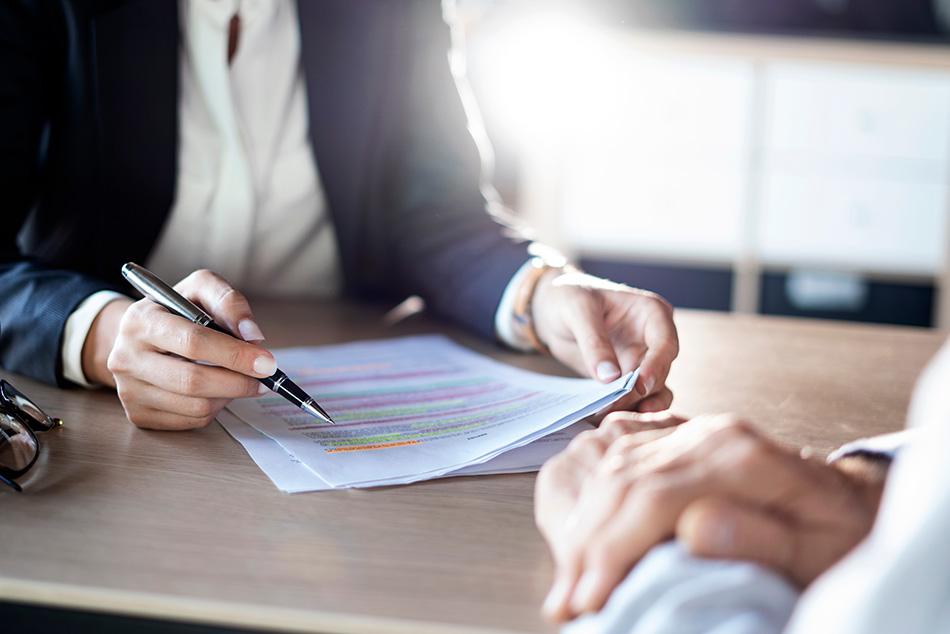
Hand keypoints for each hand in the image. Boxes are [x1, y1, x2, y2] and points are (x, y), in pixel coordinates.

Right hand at [92, 269, 275, 429]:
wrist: (141, 336)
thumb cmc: (178, 311)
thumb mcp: (201, 289)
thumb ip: (229, 301)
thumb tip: (253, 336)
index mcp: (140, 321)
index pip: (192, 342)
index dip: (234, 354)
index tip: (266, 362)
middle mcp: (126, 357)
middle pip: (192, 381)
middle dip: (238, 382)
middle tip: (265, 378)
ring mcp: (128, 390)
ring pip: (195, 406)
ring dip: (230, 396)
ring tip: (240, 380)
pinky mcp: (138, 414)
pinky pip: (190, 421)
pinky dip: (215, 408)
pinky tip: (218, 391)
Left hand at [531, 271, 677, 411]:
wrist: (551, 307)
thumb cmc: (568, 296)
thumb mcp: (577, 311)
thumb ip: (594, 342)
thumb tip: (610, 378)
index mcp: (652, 313)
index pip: (665, 343)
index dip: (656, 366)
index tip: (640, 386)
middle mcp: (653, 339)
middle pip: (659, 372)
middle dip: (639, 392)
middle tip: (614, 407)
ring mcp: (642, 360)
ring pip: (652, 391)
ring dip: (636, 406)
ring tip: (614, 418)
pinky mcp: (626, 378)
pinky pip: (633, 399)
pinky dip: (622, 409)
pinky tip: (605, 418)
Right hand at [539, 414, 884, 621]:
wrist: (847, 500)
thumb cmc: (839, 534)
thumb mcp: (820, 549)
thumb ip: (763, 538)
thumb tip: (695, 528)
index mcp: (740, 454)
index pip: (654, 496)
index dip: (614, 549)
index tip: (591, 597)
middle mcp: (706, 434)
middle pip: (623, 481)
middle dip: (588, 546)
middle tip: (567, 602)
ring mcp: (688, 434)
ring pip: (612, 471)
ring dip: (583, 529)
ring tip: (568, 583)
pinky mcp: (676, 442)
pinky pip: (618, 463)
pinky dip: (594, 507)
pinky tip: (584, 541)